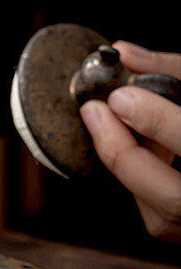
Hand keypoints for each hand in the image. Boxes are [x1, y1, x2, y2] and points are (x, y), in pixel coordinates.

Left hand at [80, 41, 180, 243]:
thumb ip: (174, 71)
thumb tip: (126, 53)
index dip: (158, 122)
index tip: (121, 96)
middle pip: (173, 199)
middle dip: (124, 154)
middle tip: (95, 110)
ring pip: (162, 214)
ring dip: (131, 166)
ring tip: (116, 124)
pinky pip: (159, 216)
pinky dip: (142, 180)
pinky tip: (144, 149)